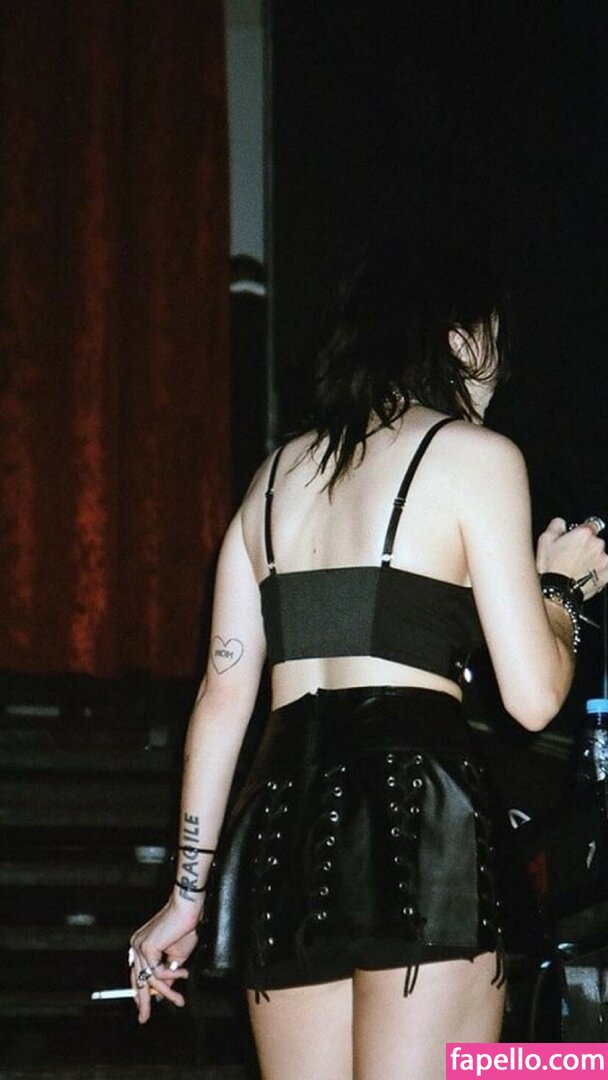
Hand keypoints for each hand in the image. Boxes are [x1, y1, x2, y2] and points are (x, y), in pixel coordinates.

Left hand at [129, 897, 200, 1023]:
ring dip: (167, 992)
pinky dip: (171, 977)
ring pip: (150, 979)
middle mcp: (136, 946)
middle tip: (143, 1018)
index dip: (141, 991)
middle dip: (142, 1001)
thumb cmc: (186, 926)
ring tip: (180, 1001)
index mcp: (141, 946)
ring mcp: (139, 946)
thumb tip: (165, 989)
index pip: (137, 974)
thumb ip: (169, 972)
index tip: (145, 1005)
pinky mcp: (147, 947)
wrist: (189, 908)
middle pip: (137, 980)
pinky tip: (182, 974)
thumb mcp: (177, 956)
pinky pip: (157, 972)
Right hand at [536, 517, 607, 599]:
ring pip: (600, 556)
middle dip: (586, 547)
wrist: (557, 591)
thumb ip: (556, 525)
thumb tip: (561, 523)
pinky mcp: (606, 575)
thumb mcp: (545, 540)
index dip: (582, 533)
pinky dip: (597, 572)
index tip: (576, 539)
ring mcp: (604, 560)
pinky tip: (585, 576)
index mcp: (584, 533)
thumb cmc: (550, 567)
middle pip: (595, 541)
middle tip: (571, 557)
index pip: (590, 525)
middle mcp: (597, 544)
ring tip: (576, 569)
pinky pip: (604, 570)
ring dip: (592, 560)